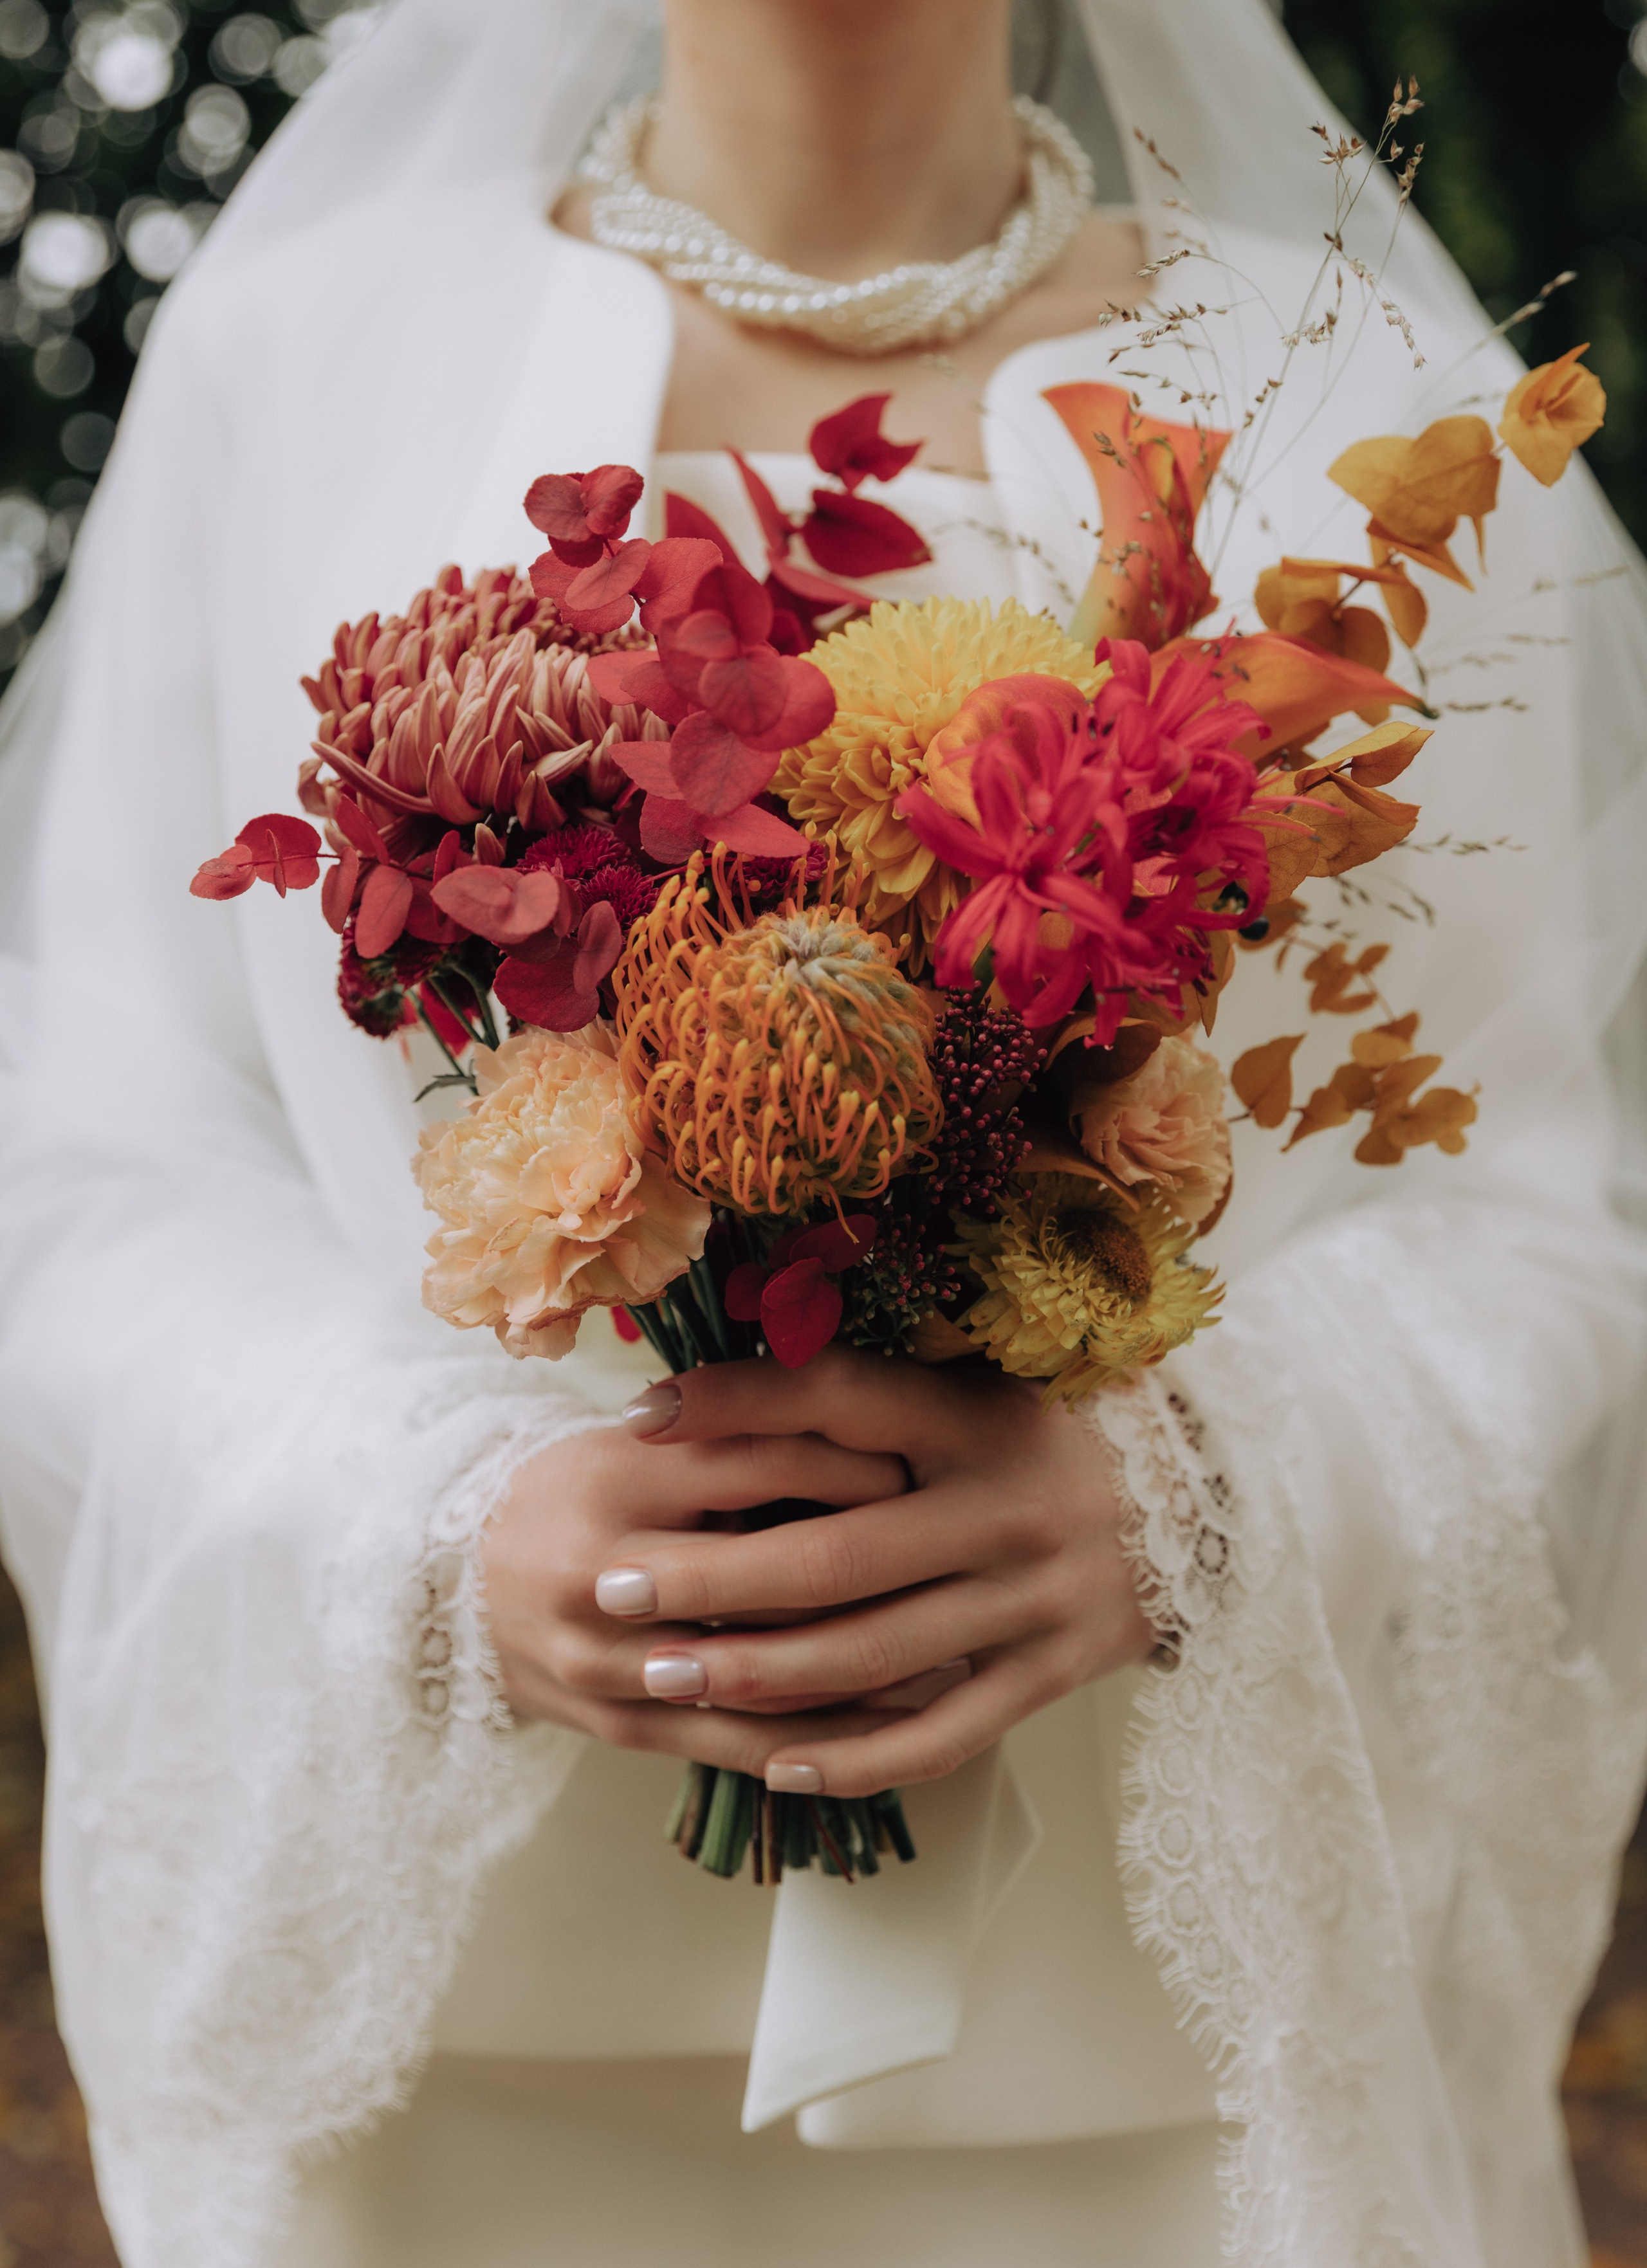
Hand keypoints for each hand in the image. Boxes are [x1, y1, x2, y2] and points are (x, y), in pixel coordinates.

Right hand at [481, 1413, 910, 1773]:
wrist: (452, 1583)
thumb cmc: (577, 1491)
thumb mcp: (640, 1442)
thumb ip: (734, 1437)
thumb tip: (870, 1430)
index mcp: (617, 1477)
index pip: (756, 1464)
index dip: (848, 1466)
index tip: (921, 1466)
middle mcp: (606, 1570)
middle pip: (766, 1575)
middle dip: (870, 1569)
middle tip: (951, 1558)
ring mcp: (607, 1660)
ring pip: (760, 1670)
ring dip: (861, 1665)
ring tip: (949, 1647)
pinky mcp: (619, 1726)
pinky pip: (738, 1741)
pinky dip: (821, 1737)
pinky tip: (891, 1724)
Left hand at [598, 1347, 1153, 1798]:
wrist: (1201, 1503)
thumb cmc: (1041, 1437)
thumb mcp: (966, 1390)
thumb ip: (852, 1399)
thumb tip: (695, 1397)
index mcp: (977, 1419)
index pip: (842, 1400)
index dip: (737, 1403)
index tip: (637, 1419)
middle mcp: (1006, 1509)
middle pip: (838, 1554)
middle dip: (714, 1576)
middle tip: (615, 1587)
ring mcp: (1034, 1600)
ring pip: (876, 1654)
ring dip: (759, 1672)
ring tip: (662, 1674)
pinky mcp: (1053, 1674)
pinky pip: (944, 1733)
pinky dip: (858, 1757)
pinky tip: (776, 1765)